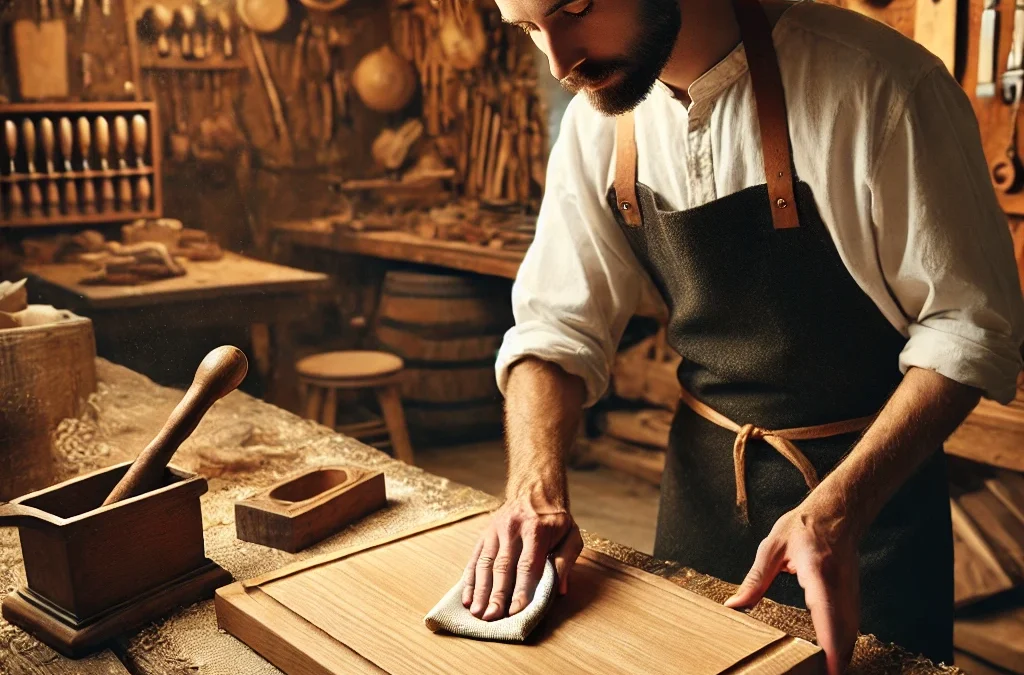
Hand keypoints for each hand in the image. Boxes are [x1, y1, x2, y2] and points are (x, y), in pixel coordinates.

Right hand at [461, 494, 582, 620]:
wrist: (534, 490)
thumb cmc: (555, 519)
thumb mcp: (571, 534)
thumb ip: (566, 561)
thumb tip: (560, 589)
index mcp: (535, 530)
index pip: (527, 565)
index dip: (521, 589)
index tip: (516, 611)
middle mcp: (512, 529)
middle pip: (502, 567)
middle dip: (496, 594)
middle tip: (492, 617)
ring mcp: (494, 531)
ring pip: (485, 564)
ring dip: (480, 590)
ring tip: (477, 612)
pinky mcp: (484, 534)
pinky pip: (474, 559)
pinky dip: (469, 580)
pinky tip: (467, 598)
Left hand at [723, 505, 859, 674]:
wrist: (837, 512)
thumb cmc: (803, 526)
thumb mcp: (771, 548)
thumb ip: (755, 580)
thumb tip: (734, 605)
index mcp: (819, 573)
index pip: (827, 615)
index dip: (830, 645)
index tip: (828, 669)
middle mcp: (840, 587)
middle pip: (844, 633)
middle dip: (835, 661)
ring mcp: (851, 592)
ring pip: (851, 633)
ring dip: (841, 656)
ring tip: (824, 673)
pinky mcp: (853, 596)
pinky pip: (851, 626)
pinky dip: (844, 645)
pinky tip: (834, 659)